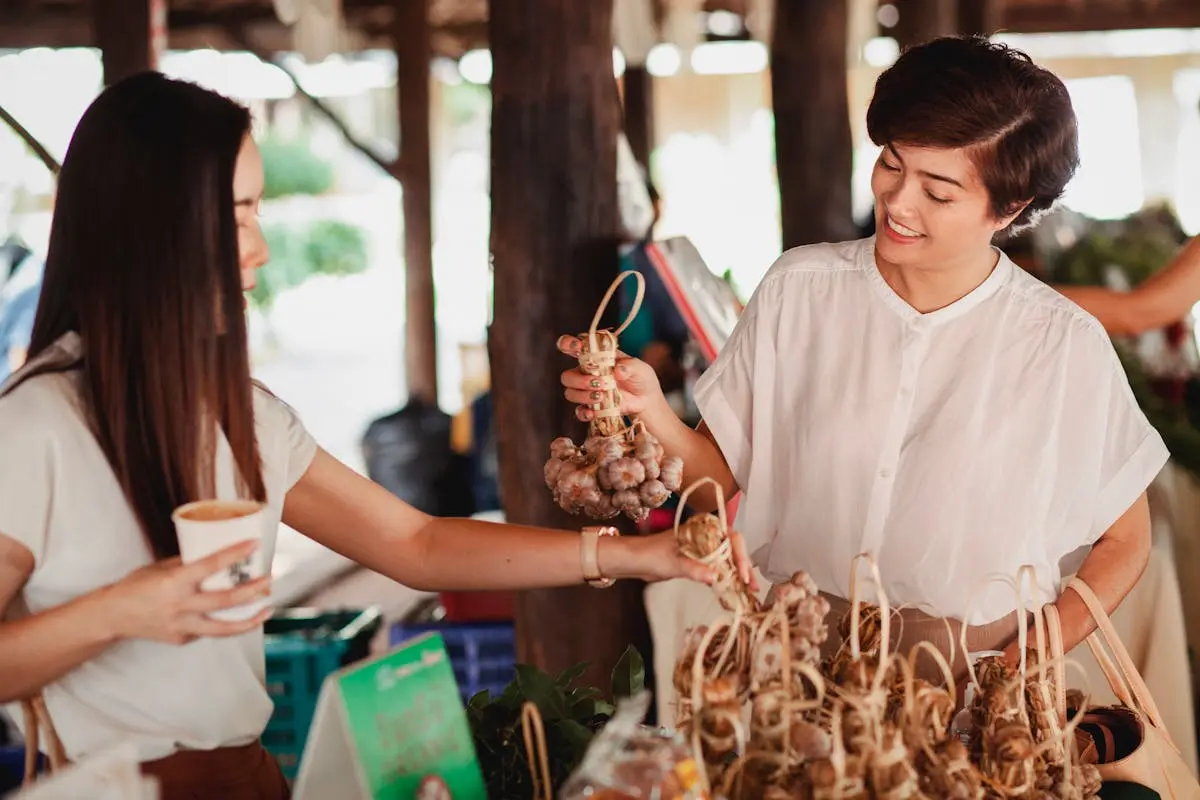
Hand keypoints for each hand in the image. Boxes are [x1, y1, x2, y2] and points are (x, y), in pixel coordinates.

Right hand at [100, 540, 271, 644]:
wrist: (112, 616)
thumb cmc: (135, 586)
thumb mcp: (160, 567)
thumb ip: (187, 564)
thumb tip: (215, 554)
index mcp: (173, 582)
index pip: (210, 565)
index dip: (235, 554)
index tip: (254, 544)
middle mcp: (179, 606)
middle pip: (225, 601)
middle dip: (252, 591)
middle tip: (269, 581)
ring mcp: (181, 626)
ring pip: (223, 628)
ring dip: (249, 620)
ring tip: (267, 610)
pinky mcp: (181, 639)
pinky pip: (207, 631)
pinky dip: (221, 622)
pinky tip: (232, 615)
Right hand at [557, 335, 667, 422]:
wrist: (646, 400)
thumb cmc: (641, 378)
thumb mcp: (640, 368)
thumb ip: (629, 366)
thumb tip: (618, 369)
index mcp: (596, 357)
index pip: (574, 347)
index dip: (568, 344)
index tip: (575, 347)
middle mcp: (587, 374)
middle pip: (567, 376)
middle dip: (579, 380)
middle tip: (600, 383)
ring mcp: (587, 391)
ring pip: (571, 393)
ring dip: (583, 395)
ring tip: (601, 396)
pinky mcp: (591, 408)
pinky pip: (579, 411)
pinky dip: (584, 413)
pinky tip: (593, 413)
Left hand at [607, 530, 759, 591]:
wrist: (635, 561)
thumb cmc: (650, 554)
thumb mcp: (673, 562)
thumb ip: (693, 569)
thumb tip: (714, 577)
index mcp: (703, 528)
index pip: (731, 538)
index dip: (740, 555)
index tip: (742, 573)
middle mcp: (707, 537)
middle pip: (733, 549)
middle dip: (744, 566)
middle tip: (752, 586)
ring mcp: (704, 550)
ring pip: (728, 560)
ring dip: (739, 574)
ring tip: (749, 590)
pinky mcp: (700, 562)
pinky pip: (718, 569)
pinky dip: (727, 579)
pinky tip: (734, 590)